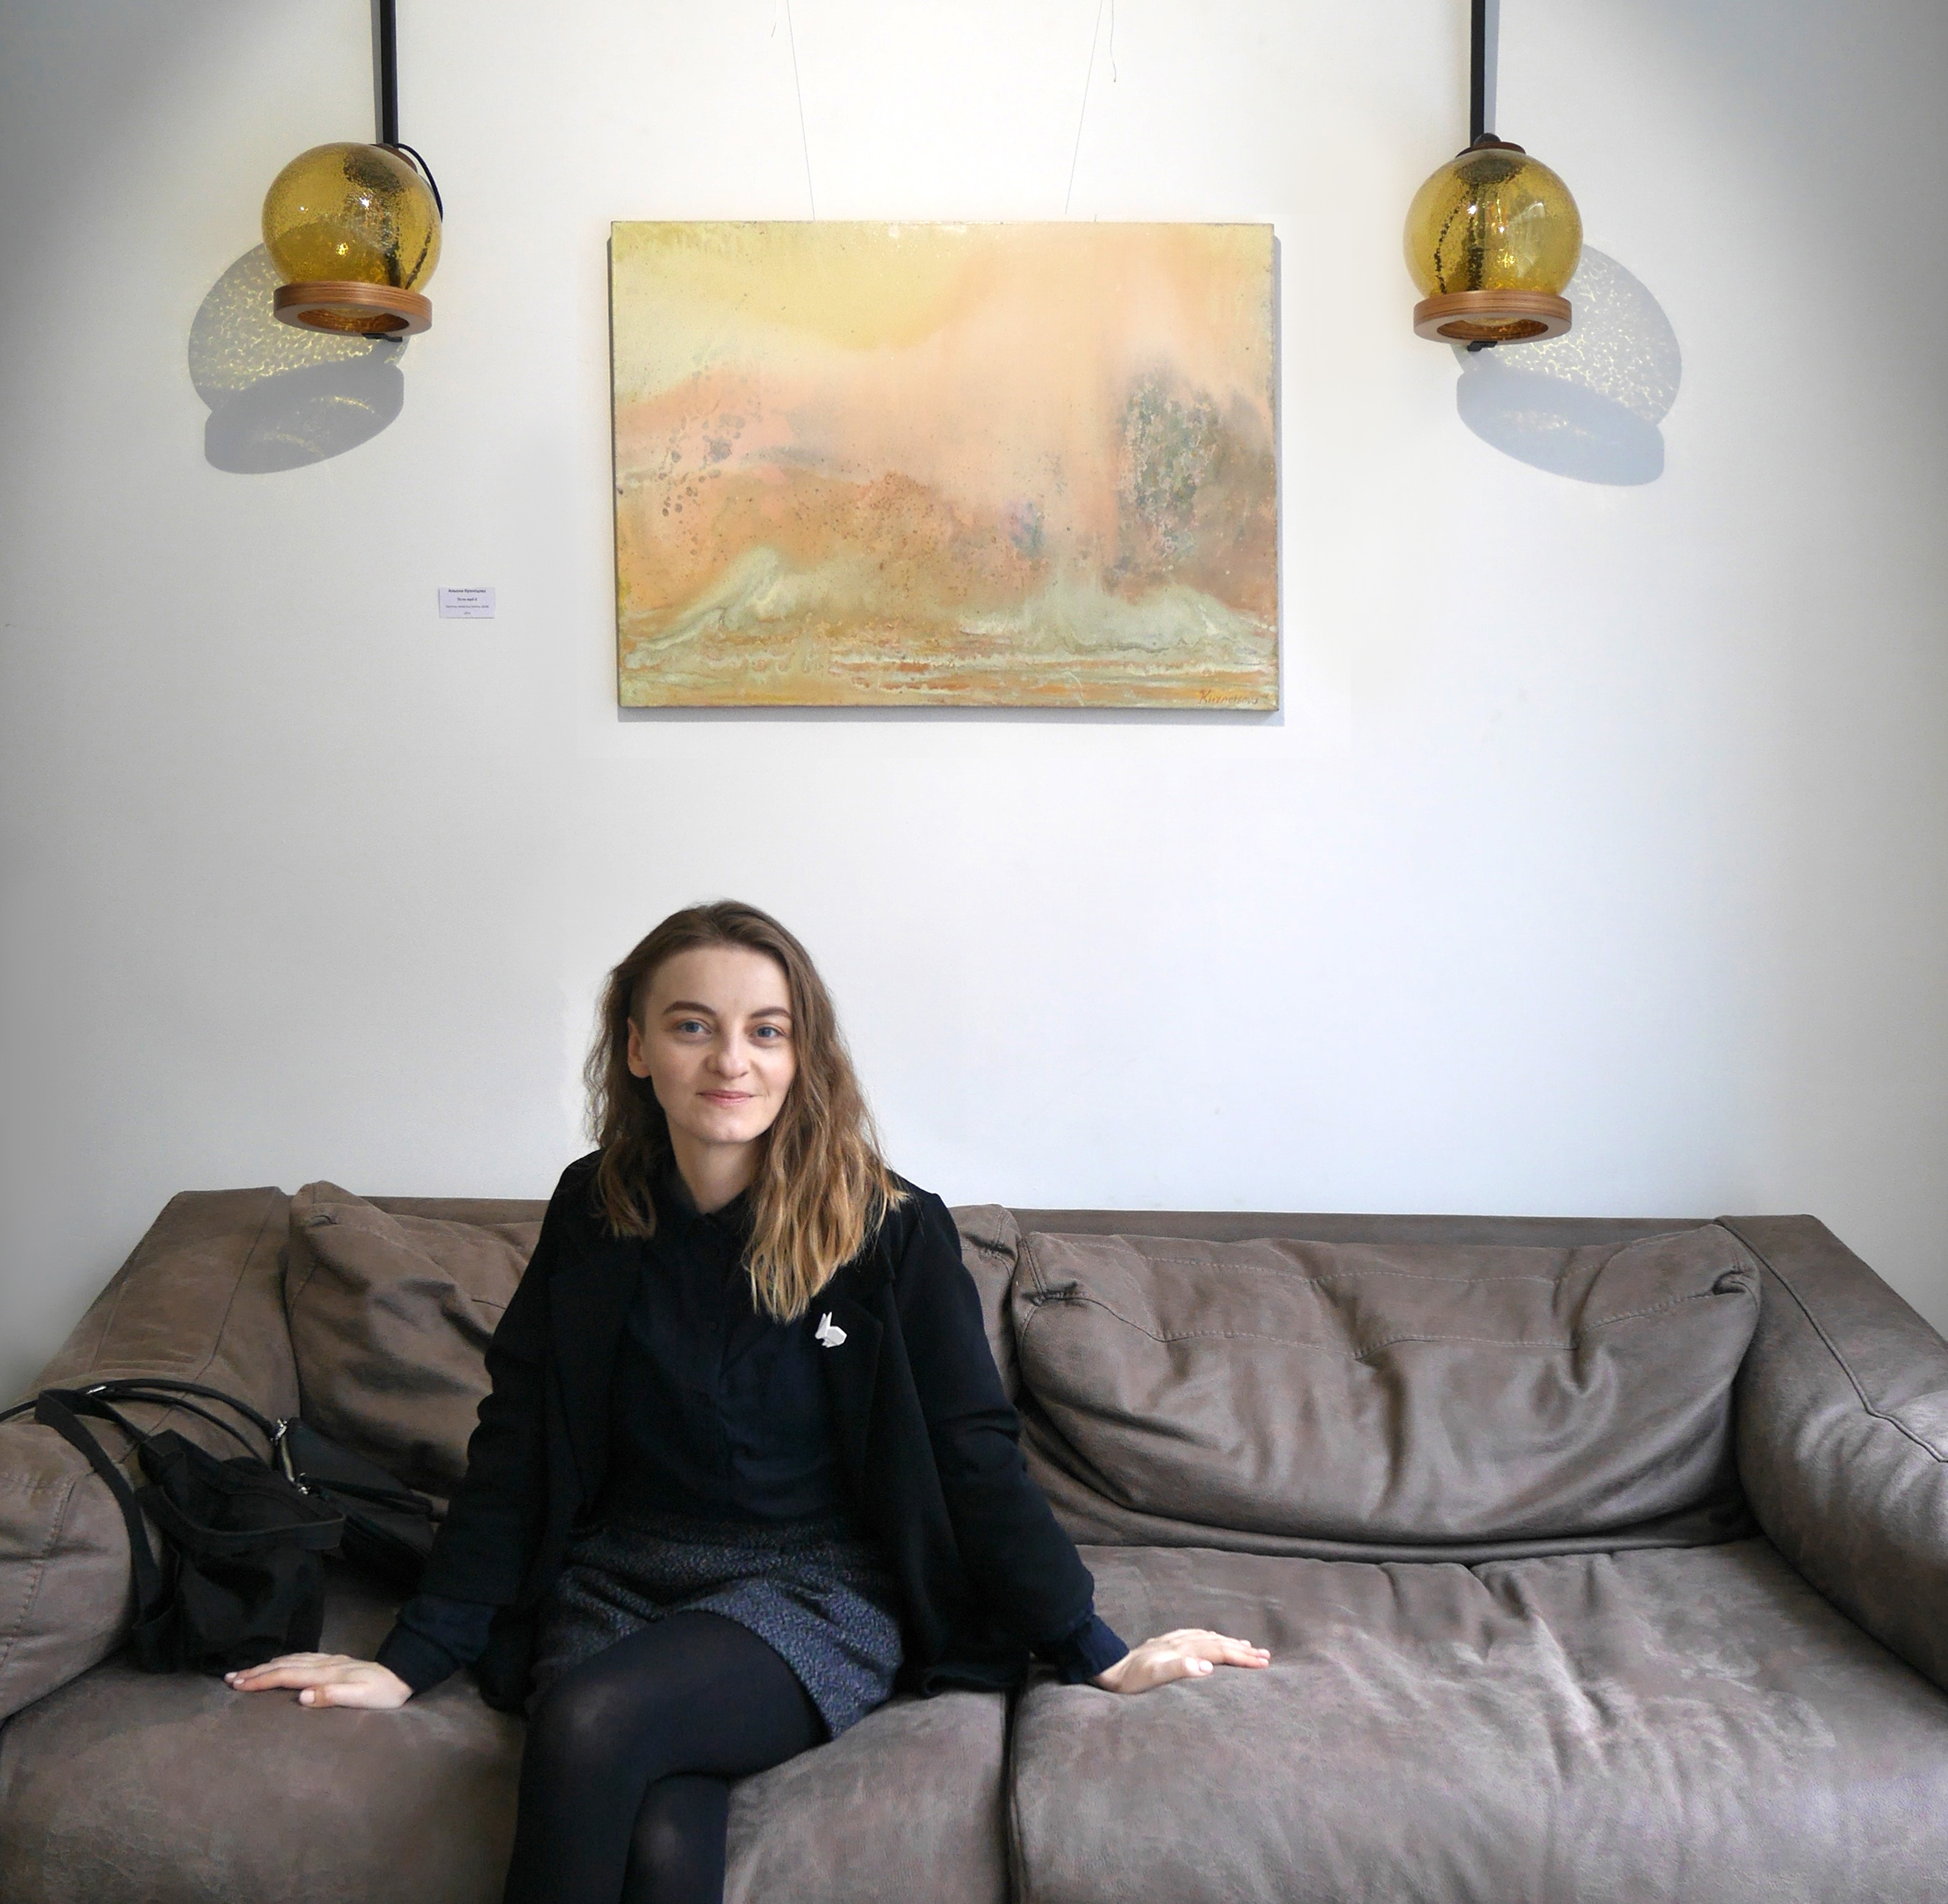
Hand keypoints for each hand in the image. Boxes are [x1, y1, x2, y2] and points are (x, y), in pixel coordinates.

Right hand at [224, 1653, 411, 1708]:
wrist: (402, 1674)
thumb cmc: (383, 1692)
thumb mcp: (362, 1698)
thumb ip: (332, 1696)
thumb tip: (302, 1697)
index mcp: (326, 1674)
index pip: (286, 1676)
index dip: (260, 1680)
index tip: (237, 1685)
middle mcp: (323, 1664)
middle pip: (282, 1665)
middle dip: (255, 1672)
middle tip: (229, 1678)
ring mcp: (327, 1661)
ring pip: (289, 1659)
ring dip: (265, 1665)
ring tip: (245, 1671)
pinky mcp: (332, 1661)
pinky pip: (300, 1658)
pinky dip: (282, 1660)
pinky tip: (277, 1662)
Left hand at [1092, 1628, 1270, 1693]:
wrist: (1111, 1668)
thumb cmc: (1133, 1678)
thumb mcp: (1154, 1675)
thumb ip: (1180, 1668)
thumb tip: (1207, 1667)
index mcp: (1184, 1650)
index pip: (1221, 1651)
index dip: (1243, 1657)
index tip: (1264, 1663)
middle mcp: (1183, 1641)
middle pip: (1220, 1643)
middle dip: (1243, 1649)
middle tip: (1266, 1656)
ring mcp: (1176, 1641)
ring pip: (1211, 1638)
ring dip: (1231, 1642)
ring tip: (1248, 1646)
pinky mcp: (1169, 1644)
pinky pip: (1200, 1637)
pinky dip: (1214, 1639)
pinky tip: (1215, 1640)